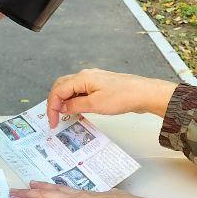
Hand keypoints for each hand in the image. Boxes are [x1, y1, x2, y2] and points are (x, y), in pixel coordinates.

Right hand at [45, 68, 177, 127]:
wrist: (144, 93)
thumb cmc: (124, 96)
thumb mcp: (95, 104)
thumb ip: (76, 105)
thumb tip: (62, 107)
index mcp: (82, 78)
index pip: (58, 90)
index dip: (52, 106)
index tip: (53, 121)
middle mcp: (86, 76)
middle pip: (62, 87)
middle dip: (55, 103)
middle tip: (54, 118)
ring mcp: (93, 80)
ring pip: (71, 89)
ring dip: (65, 102)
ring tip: (64, 116)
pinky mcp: (100, 86)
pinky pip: (81, 92)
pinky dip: (75, 101)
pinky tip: (77, 111)